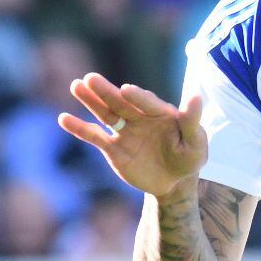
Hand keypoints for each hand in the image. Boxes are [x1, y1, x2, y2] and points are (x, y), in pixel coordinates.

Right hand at [57, 74, 206, 199]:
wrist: (173, 182)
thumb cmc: (189, 158)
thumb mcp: (196, 143)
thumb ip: (192, 121)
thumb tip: (197, 96)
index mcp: (161, 113)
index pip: (147, 103)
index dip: (138, 97)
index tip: (126, 91)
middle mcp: (140, 117)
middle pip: (121, 103)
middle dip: (107, 92)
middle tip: (90, 78)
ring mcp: (125, 131)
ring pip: (106, 113)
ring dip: (91, 101)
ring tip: (76, 86)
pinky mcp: (113, 148)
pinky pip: (95, 136)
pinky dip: (80, 128)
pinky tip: (64, 118)